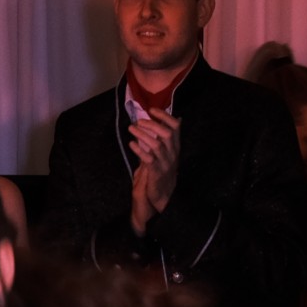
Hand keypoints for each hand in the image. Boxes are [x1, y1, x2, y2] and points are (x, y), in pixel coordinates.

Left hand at [126, 111, 179, 231]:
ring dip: (142, 134)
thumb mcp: (163, 154)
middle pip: (166, 133)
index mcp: (175, 147)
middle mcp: (172, 154)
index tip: (152, 110)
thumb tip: (158, 123)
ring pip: (156, 144)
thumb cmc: (161, 173)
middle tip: (138, 121)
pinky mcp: (156, 172)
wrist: (164, 196)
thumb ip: (161, 139)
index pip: (175, 127)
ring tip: (131, 128)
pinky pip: (148, 158)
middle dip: (151, 124)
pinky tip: (131, 144)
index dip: (164, 116)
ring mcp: (165, 163)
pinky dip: (139, 150)